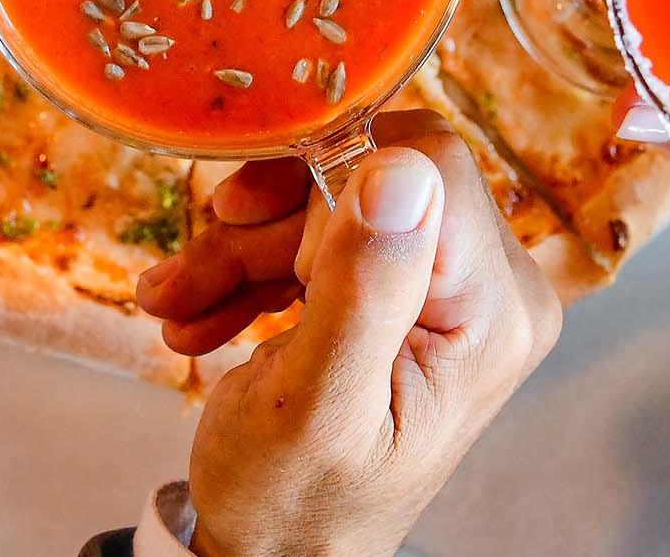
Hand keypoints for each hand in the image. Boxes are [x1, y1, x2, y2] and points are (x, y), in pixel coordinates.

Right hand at [134, 111, 560, 556]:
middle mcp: (491, 292)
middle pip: (375, 180)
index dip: (329, 178)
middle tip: (192, 274)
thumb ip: (362, 290)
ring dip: (241, 251)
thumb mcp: (315, 405)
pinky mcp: (404, 296)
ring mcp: (448, 292)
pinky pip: (324, 242)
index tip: (250, 223)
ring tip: (176, 302)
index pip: (430, 166)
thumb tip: (399, 170)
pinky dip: (251, 270)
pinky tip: (197, 312)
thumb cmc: (297, 504)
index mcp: (494, 315)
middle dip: (268, 223)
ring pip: (335, 208)